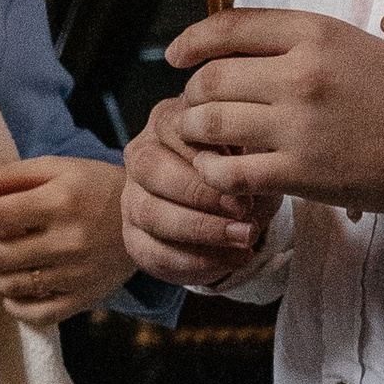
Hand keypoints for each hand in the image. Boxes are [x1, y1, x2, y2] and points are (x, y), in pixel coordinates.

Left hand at [0, 154, 130, 323]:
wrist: (145, 219)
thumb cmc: (95, 187)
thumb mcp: (57, 168)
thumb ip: (11, 175)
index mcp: (59, 203)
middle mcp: (67, 242)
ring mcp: (75, 275)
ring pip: (9, 286)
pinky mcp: (81, 299)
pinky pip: (32, 313)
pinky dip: (13, 302)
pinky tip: (17, 285)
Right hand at [123, 95, 275, 286]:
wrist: (232, 207)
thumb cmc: (241, 168)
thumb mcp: (251, 150)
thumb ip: (244, 151)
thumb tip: (240, 172)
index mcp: (166, 122)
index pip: (173, 128)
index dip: (205, 153)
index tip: (242, 174)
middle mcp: (141, 157)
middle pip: (152, 170)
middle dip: (200, 193)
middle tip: (243, 209)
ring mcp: (133, 199)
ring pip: (151, 214)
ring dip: (202, 230)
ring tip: (245, 237)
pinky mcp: (135, 238)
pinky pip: (155, 253)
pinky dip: (198, 261)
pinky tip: (234, 258)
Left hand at [165, 6, 383, 214]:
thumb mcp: (350, 44)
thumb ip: (294, 44)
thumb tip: (235, 46)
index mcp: (314, 33)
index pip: (228, 27)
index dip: (191, 42)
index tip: (176, 57)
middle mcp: (302, 73)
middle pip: (211, 78)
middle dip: (192, 95)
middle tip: (195, 108)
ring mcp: (299, 124)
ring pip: (211, 123)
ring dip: (195, 133)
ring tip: (202, 140)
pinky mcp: (301, 172)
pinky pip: (230, 171)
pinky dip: (214, 173)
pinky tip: (221, 173)